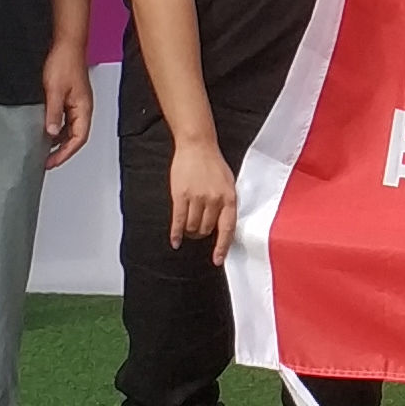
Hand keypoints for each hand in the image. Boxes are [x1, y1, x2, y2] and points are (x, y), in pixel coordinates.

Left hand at [42, 54, 92, 171]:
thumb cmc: (65, 62)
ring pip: (71, 129)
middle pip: (76, 137)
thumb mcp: (54, 90)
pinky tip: (47, 130)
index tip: (52, 162)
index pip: (78, 139)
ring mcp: (77, 103)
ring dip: (60, 141)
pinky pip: (66, 120)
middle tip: (48, 161)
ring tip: (46, 150)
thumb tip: (50, 133)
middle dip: (63, 151)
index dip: (65, 153)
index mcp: (84, 109)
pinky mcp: (71, 98)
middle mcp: (83, 108)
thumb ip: (53, 113)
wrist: (67, 45)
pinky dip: (57, 129)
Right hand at [168, 135, 238, 256]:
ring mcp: (197, 198)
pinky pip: (178, 221)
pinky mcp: (181, 195)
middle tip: (198, 232)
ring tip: (188, 229)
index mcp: (229, 198)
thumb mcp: (229, 184)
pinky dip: (176, 233)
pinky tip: (175, 241)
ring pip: (192, 227)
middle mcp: (214, 200)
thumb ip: (227, 204)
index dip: (222, 247)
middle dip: (202, 234)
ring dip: (190, 232)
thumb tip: (223, 226)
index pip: (227, 229)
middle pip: (207, 230)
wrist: (197, 146)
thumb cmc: (213, 164)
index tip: (218, 259)